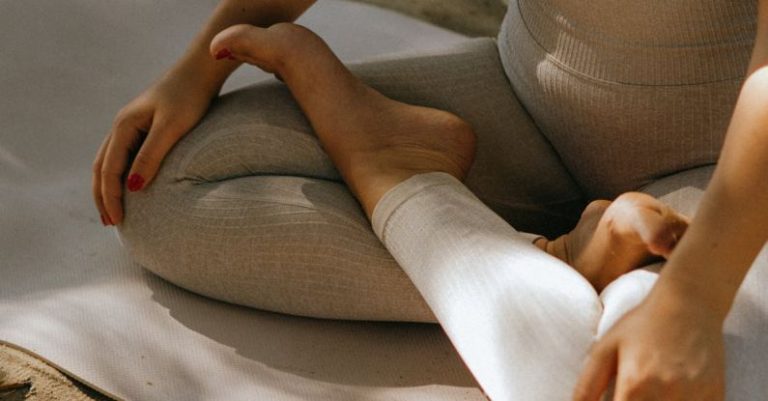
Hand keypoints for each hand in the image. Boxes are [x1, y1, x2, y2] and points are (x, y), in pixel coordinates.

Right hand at [92, 66, 216, 224]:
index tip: (117, 221)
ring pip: (109, 161)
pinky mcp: (145, 125)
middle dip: (102, 196)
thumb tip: (133, 187)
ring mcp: (132, 125)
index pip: (108, 170)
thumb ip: (151, 156)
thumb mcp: (171, 128)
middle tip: (110, 223)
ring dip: (108, 186)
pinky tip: (132, 186)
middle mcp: (122, 125)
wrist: (200, 71)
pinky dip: (121, 174)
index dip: (110, 197)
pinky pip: (124, 155)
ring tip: (114, 210)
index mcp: (124, 126)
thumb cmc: (189, 97)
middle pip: (101, 167)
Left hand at [573, 285, 725, 400]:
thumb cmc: (642, 325)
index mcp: (635, 384)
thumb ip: (587, 385)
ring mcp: (695, 396)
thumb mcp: (605, 349)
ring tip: (650, 390)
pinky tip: (671, 393)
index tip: (616, 400)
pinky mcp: (715, 396)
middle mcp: (667, 393)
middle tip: (631, 394)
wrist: (689, 305)